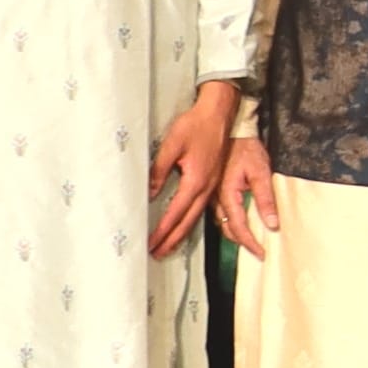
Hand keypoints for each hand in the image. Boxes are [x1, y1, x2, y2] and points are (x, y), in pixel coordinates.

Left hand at [144, 81, 236, 254]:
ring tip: (168, 246)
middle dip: (172, 239)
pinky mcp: (213, 180)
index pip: (175, 212)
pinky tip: (185, 225)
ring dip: (181, 233)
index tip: (151, 243)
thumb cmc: (195, 126)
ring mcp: (212, 185)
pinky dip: (191, 221)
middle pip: (188, 221)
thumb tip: (148, 193)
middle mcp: (206, 187)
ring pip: (196, 216)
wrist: (219, 113)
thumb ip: (158, 170)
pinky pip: (202, 207)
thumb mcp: (171, 145)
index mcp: (196, 180)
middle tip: (157, 254)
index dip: (162, 230)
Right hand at [222, 131, 285, 252]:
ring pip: (221, 222)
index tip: (261, 253)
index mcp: (227, 194)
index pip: (238, 227)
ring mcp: (213, 194)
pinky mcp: (215, 190)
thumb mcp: (261, 172)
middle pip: (227, 228)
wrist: (233, 132)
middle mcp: (216, 197)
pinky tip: (239, 224)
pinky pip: (220, 212)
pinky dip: (230, 222)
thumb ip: (266, 199)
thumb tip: (272, 223)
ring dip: (234, 233)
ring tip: (250, 241)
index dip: (250, 242)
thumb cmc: (247, 149)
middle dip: (241, 242)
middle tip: (256, 251)